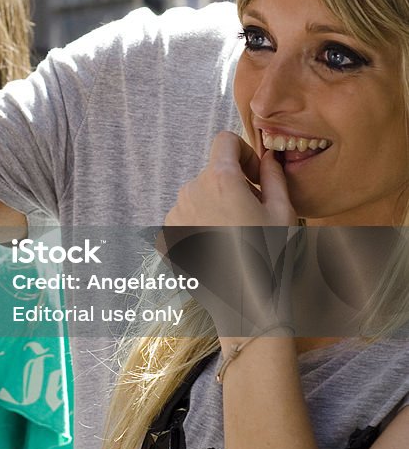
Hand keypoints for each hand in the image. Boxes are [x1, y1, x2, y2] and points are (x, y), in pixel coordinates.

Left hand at [158, 132, 297, 336]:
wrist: (247, 307)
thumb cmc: (271, 258)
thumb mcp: (283, 211)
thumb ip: (274, 175)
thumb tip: (269, 156)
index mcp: (220, 180)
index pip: (225, 141)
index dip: (244, 154)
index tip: (256, 178)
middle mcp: (190, 191)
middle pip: (213, 172)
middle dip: (234, 185)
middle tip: (253, 215)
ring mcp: (174, 215)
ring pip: (199, 195)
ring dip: (216, 205)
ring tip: (236, 236)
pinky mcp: (166, 237)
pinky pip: (185, 218)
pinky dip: (200, 225)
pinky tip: (218, 249)